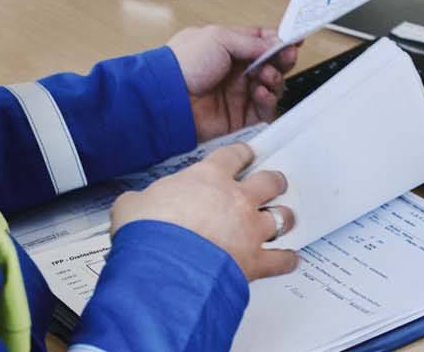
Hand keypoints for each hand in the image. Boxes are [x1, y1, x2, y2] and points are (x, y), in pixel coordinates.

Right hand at [110, 143, 297, 280]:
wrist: (160, 267)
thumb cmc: (147, 233)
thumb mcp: (133, 204)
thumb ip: (142, 200)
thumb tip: (134, 206)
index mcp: (208, 178)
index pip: (233, 156)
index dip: (242, 154)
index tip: (245, 155)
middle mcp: (236, 199)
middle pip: (269, 181)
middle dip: (274, 181)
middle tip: (275, 183)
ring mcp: (249, 229)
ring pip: (282, 217)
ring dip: (284, 218)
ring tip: (284, 218)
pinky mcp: (254, 262)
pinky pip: (281, 260)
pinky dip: (286, 260)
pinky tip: (290, 259)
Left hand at [167, 25, 299, 139]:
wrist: (167, 98)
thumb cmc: (182, 64)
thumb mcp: (219, 38)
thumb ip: (252, 41)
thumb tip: (275, 42)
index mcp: (229, 47)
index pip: (262, 42)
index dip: (279, 41)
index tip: (293, 40)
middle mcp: (235, 69)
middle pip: (272, 63)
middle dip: (282, 59)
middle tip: (287, 56)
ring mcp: (239, 92)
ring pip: (272, 85)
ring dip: (276, 79)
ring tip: (267, 76)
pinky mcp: (240, 115)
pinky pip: (265, 108)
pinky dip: (269, 100)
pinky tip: (261, 92)